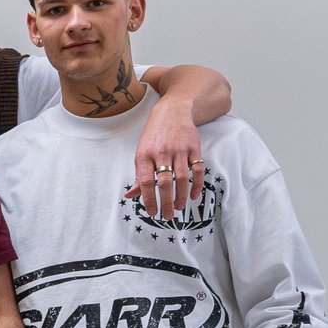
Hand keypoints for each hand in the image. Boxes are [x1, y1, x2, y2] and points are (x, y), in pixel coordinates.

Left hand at [126, 95, 204, 218]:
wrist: (172, 111)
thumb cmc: (154, 136)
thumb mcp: (141, 153)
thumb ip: (139, 176)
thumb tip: (129, 195)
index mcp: (144, 155)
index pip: (146, 182)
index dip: (149, 199)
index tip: (152, 212)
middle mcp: (161, 153)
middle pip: (165, 183)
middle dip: (166, 202)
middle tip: (167, 216)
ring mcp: (179, 150)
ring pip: (182, 178)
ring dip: (181, 196)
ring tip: (178, 208)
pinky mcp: (193, 147)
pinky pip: (198, 169)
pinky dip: (196, 184)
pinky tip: (193, 196)